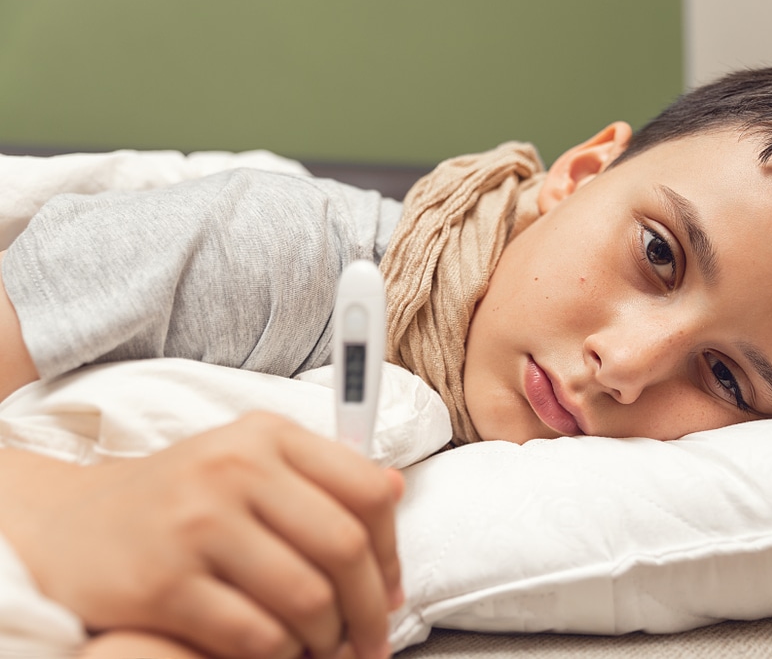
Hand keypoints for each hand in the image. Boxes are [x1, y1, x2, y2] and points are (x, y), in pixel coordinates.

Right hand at [0, 411, 402, 658]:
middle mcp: (235, 469)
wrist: (74, 525)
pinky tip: (281, 653)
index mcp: (267, 435)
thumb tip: (396, 490)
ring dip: (329, 637)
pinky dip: (281, 655)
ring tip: (326, 647)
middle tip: (376, 640)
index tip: (393, 589)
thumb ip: (323, 472)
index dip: (392, 550)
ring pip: (307, 597)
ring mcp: (197, 523)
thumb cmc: (182, 496)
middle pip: (344, 547)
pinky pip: (255, 635)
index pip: (367, 490)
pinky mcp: (164, 582)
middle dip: (373, 607)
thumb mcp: (248, 459)